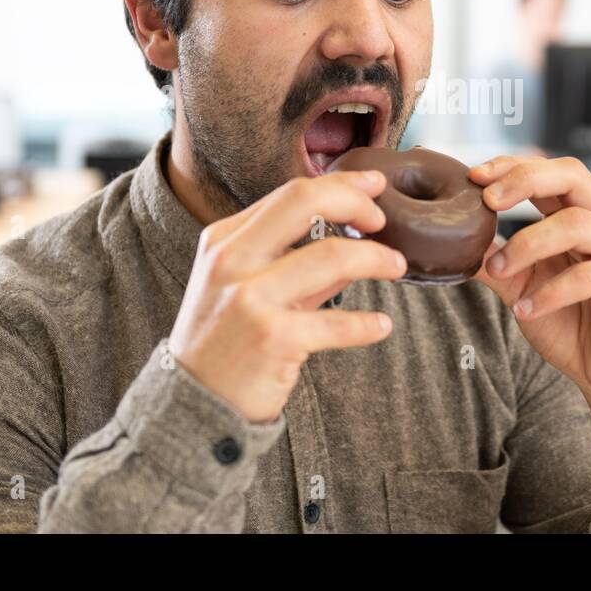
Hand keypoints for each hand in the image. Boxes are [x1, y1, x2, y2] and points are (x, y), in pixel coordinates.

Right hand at [168, 171, 405, 422]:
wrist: (194, 405)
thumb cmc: (224, 343)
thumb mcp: (249, 291)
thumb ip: (299, 265)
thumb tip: (356, 246)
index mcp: (224, 240)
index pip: (291, 193)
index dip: (341, 185)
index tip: (372, 187)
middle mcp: (233, 261)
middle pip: (305, 201)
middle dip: (356, 203)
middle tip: (383, 221)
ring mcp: (251, 298)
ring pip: (331, 255)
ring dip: (375, 259)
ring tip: (396, 267)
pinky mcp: (273, 338)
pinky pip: (337, 322)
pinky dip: (366, 324)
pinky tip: (381, 326)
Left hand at [469, 155, 590, 406]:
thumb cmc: (571, 325)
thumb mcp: (521, 287)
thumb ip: (495, 260)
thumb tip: (452, 241)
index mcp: (583, 214)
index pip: (550, 171)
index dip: (513, 167)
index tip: (475, 178)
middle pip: (571, 176)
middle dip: (524, 181)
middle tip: (487, 202)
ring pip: (575, 224)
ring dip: (527, 245)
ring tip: (499, 272)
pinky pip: (589, 275)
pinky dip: (550, 292)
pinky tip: (526, 310)